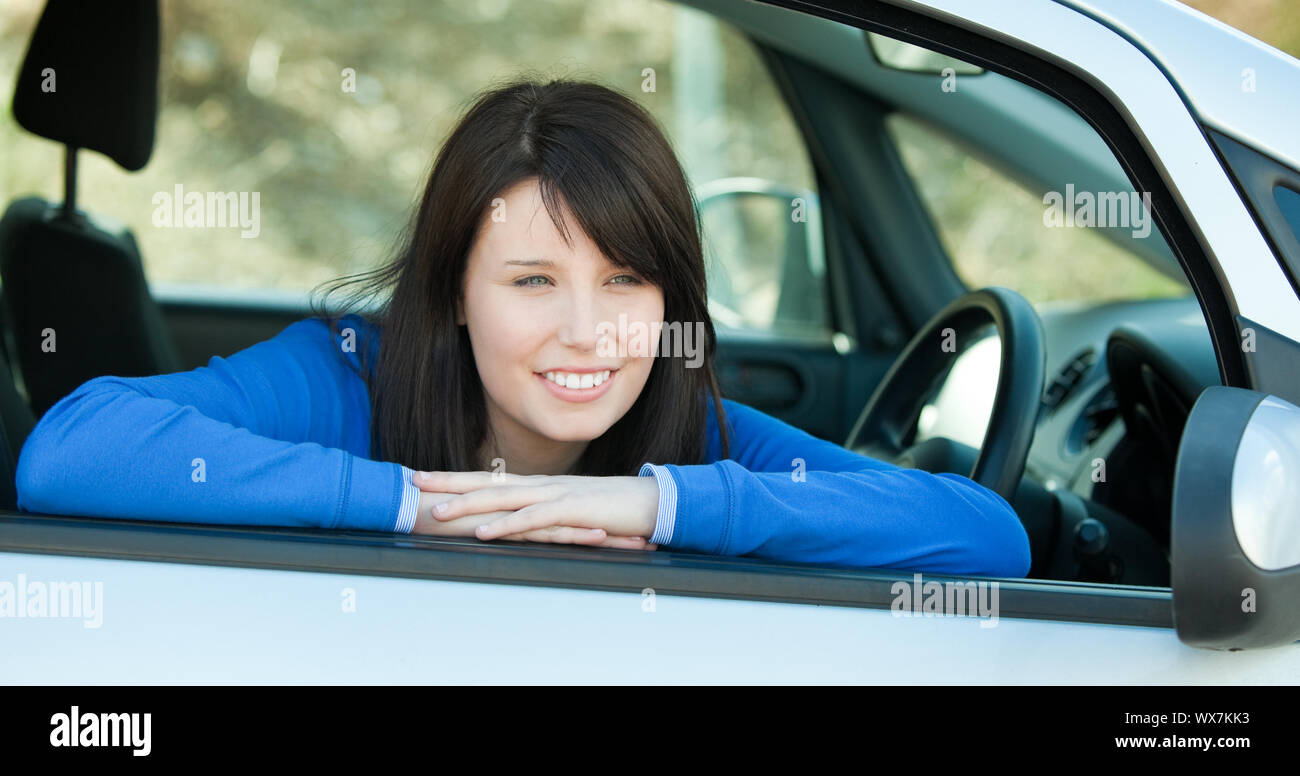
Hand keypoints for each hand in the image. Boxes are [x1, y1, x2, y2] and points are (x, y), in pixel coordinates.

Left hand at [412, 471, 658, 550]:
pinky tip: (484, 532)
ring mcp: (557, 495)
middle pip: (487, 481)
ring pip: (503, 498)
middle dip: (449, 482)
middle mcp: (543, 485)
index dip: (457, 477)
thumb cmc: (614, 510)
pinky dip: (505, 525)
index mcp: (540, 486)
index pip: (490, 478)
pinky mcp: (571, 511)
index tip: (426, 477)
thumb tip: (523, 525)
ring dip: (468, 505)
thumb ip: (546, 516)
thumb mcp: (573, 512)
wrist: (651, 503)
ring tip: (437, 513)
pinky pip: (532, 519)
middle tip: (416, 482)